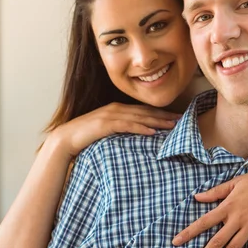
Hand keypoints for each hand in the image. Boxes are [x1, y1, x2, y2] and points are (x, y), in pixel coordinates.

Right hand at [52, 102, 180, 157]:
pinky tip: (153, 132)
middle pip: (146, 112)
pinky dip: (141, 128)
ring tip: (173, 126)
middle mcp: (117, 108)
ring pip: (140, 117)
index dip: (161, 113)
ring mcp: (111, 115)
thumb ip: (122, 129)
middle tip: (182, 120)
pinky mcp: (105, 124)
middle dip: (165, 115)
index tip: (177, 117)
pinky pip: (127, 125)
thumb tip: (140, 136)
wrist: (65, 138)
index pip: (144, 110)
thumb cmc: (87, 136)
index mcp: (118, 109)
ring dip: (158, 121)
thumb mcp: (108, 130)